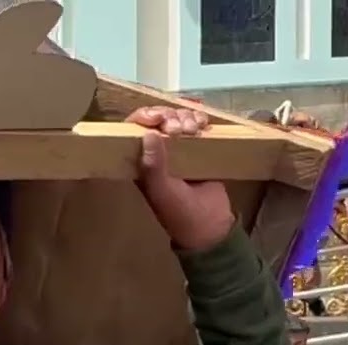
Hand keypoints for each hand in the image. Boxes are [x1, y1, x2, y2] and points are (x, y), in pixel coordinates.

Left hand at [126, 107, 234, 250]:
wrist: (211, 225)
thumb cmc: (180, 213)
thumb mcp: (163, 192)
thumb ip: (154, 167)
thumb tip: (148, 134)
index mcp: (143, 162)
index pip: (135, 130)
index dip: (144, 117)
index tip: (157, 117)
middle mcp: (159, 152)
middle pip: (159, 119)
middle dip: (169, 116)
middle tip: (181, 129)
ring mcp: (179, 148)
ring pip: (178, 118)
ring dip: (186, 117)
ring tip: (194, 129)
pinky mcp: (199, 147)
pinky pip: (197, 124)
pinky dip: (199, 119)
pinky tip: (204, 125)